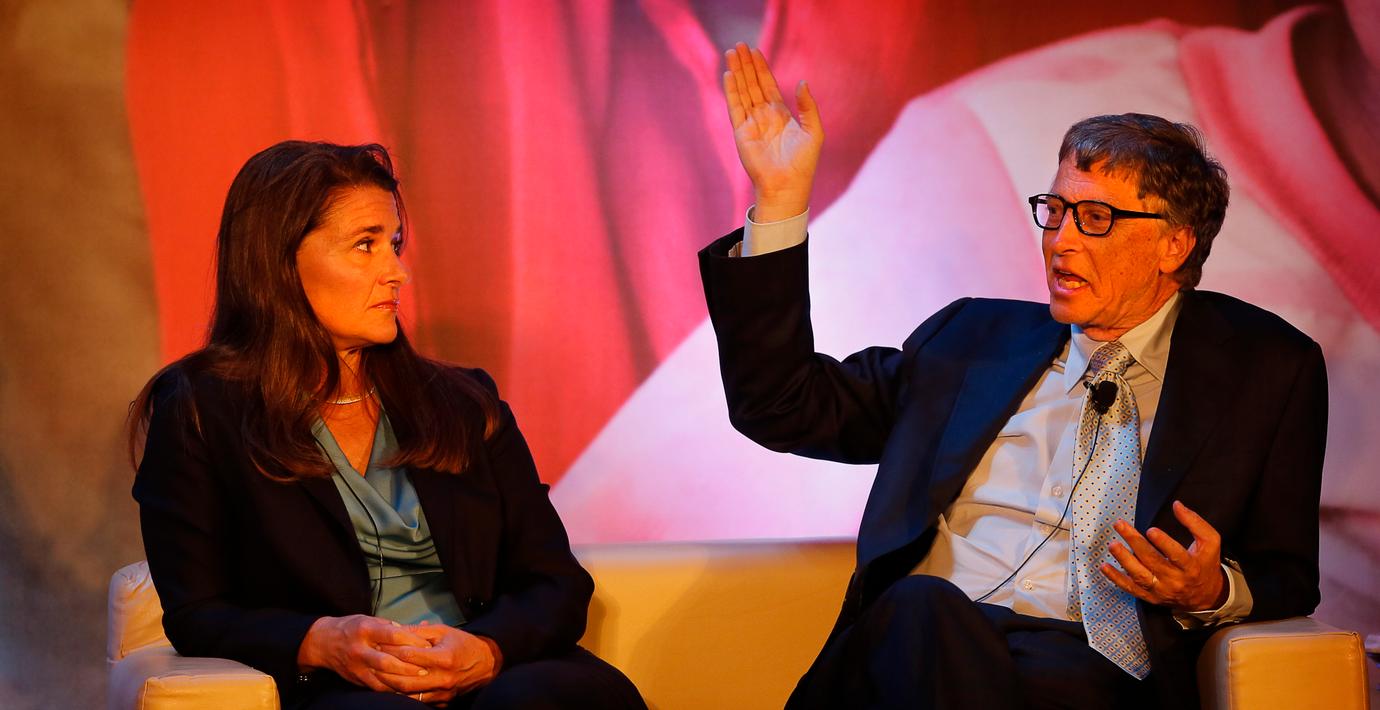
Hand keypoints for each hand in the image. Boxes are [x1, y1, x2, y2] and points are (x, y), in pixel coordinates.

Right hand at [296, 614, 433, 692]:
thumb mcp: (370, 619)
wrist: (324, 642)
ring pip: (383, 677)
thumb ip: (391, 627)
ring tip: (421, 680)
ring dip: (404, 680)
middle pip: (389, 661)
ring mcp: (357, 666)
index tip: (428, 645)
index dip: (413, 641)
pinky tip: (405, 687)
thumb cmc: (352, 627)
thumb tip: (417, 630)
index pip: (394, 636)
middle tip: (427, 667)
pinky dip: (392, 688)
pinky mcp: (356, 678)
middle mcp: (360, 649)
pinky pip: (377, 686)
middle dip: (410, 666)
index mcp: (366, 630)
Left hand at [374, 623, 500, 704]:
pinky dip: (403, 696)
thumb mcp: (443, 631)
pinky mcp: (442, 701)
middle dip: (385, 672)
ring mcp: (442, 692)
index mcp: (443, 658)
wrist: (485, 663)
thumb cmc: (462, 644)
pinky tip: (393, 687)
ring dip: (390, 686)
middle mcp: (442, 678)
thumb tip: (395, 629)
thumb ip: (419, 631)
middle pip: (404, 680)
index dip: (391, 649)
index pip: (409, 655)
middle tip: (373, 662)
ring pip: (408, 695)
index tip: (378, 644)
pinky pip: (417, 702)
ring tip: (377, 676)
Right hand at [722, 42, 822, 221]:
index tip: (755, 50)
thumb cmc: (803, 163)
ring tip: (731, 52)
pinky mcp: (741, 132)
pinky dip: (731, 91)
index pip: (768, 85)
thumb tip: (801, 82)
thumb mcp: (814, 131)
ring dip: (737, 72)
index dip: (761, 68)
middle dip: (746, 65)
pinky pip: (735, 107)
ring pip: (742, 91)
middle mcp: (763, 116)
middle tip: (739, 45)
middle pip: (752, 84)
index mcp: (780, 114)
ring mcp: (751, 123)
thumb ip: (808, 106)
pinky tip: (729, 75)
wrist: (788, 185)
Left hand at [1100, 500, 1228, 611]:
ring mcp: (1161, 590)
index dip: (1164, 543)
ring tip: (1113, 545)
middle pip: (1153, 562)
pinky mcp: (1150, 596)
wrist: (1207, 596)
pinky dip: (1116, 578)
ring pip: (1140, 576)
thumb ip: (1195, 523)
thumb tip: (1177, 505)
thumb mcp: (1210, 542)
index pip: (1177, 556)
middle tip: (1121, 525)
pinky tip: (1105, 566)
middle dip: (1135, 542)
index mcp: (1191, 567)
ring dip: (1124, 560)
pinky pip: (1131, 588)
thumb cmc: (1205, 564)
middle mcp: (1175, 580)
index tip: (1151, 530)